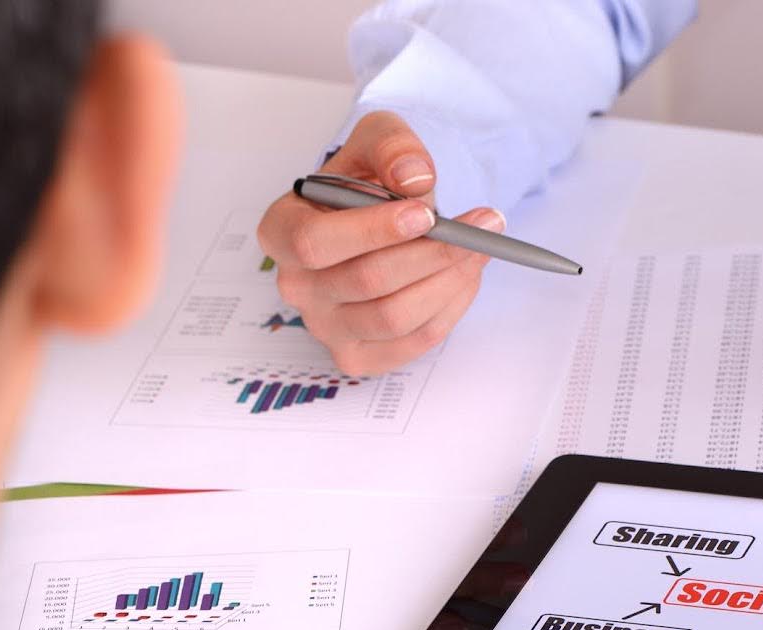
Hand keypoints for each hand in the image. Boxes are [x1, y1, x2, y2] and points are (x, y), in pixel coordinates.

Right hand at [256, 110, 503, 374]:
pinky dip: (451, 308)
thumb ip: (393, 147)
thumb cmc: (372, 181)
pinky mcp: (360, 356)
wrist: (383, 219)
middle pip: (366, 281)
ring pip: (395, 317)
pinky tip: (465, 276)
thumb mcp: (379, 140)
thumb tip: (414, 178)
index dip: (373, 232)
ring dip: (449, 281)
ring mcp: (325, 327)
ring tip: (479, 249)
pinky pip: (415, 341)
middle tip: (480, 229)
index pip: (314, 243)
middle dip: (433, 254)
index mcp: (282, 231)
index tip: (427, 215)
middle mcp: (296, 286)